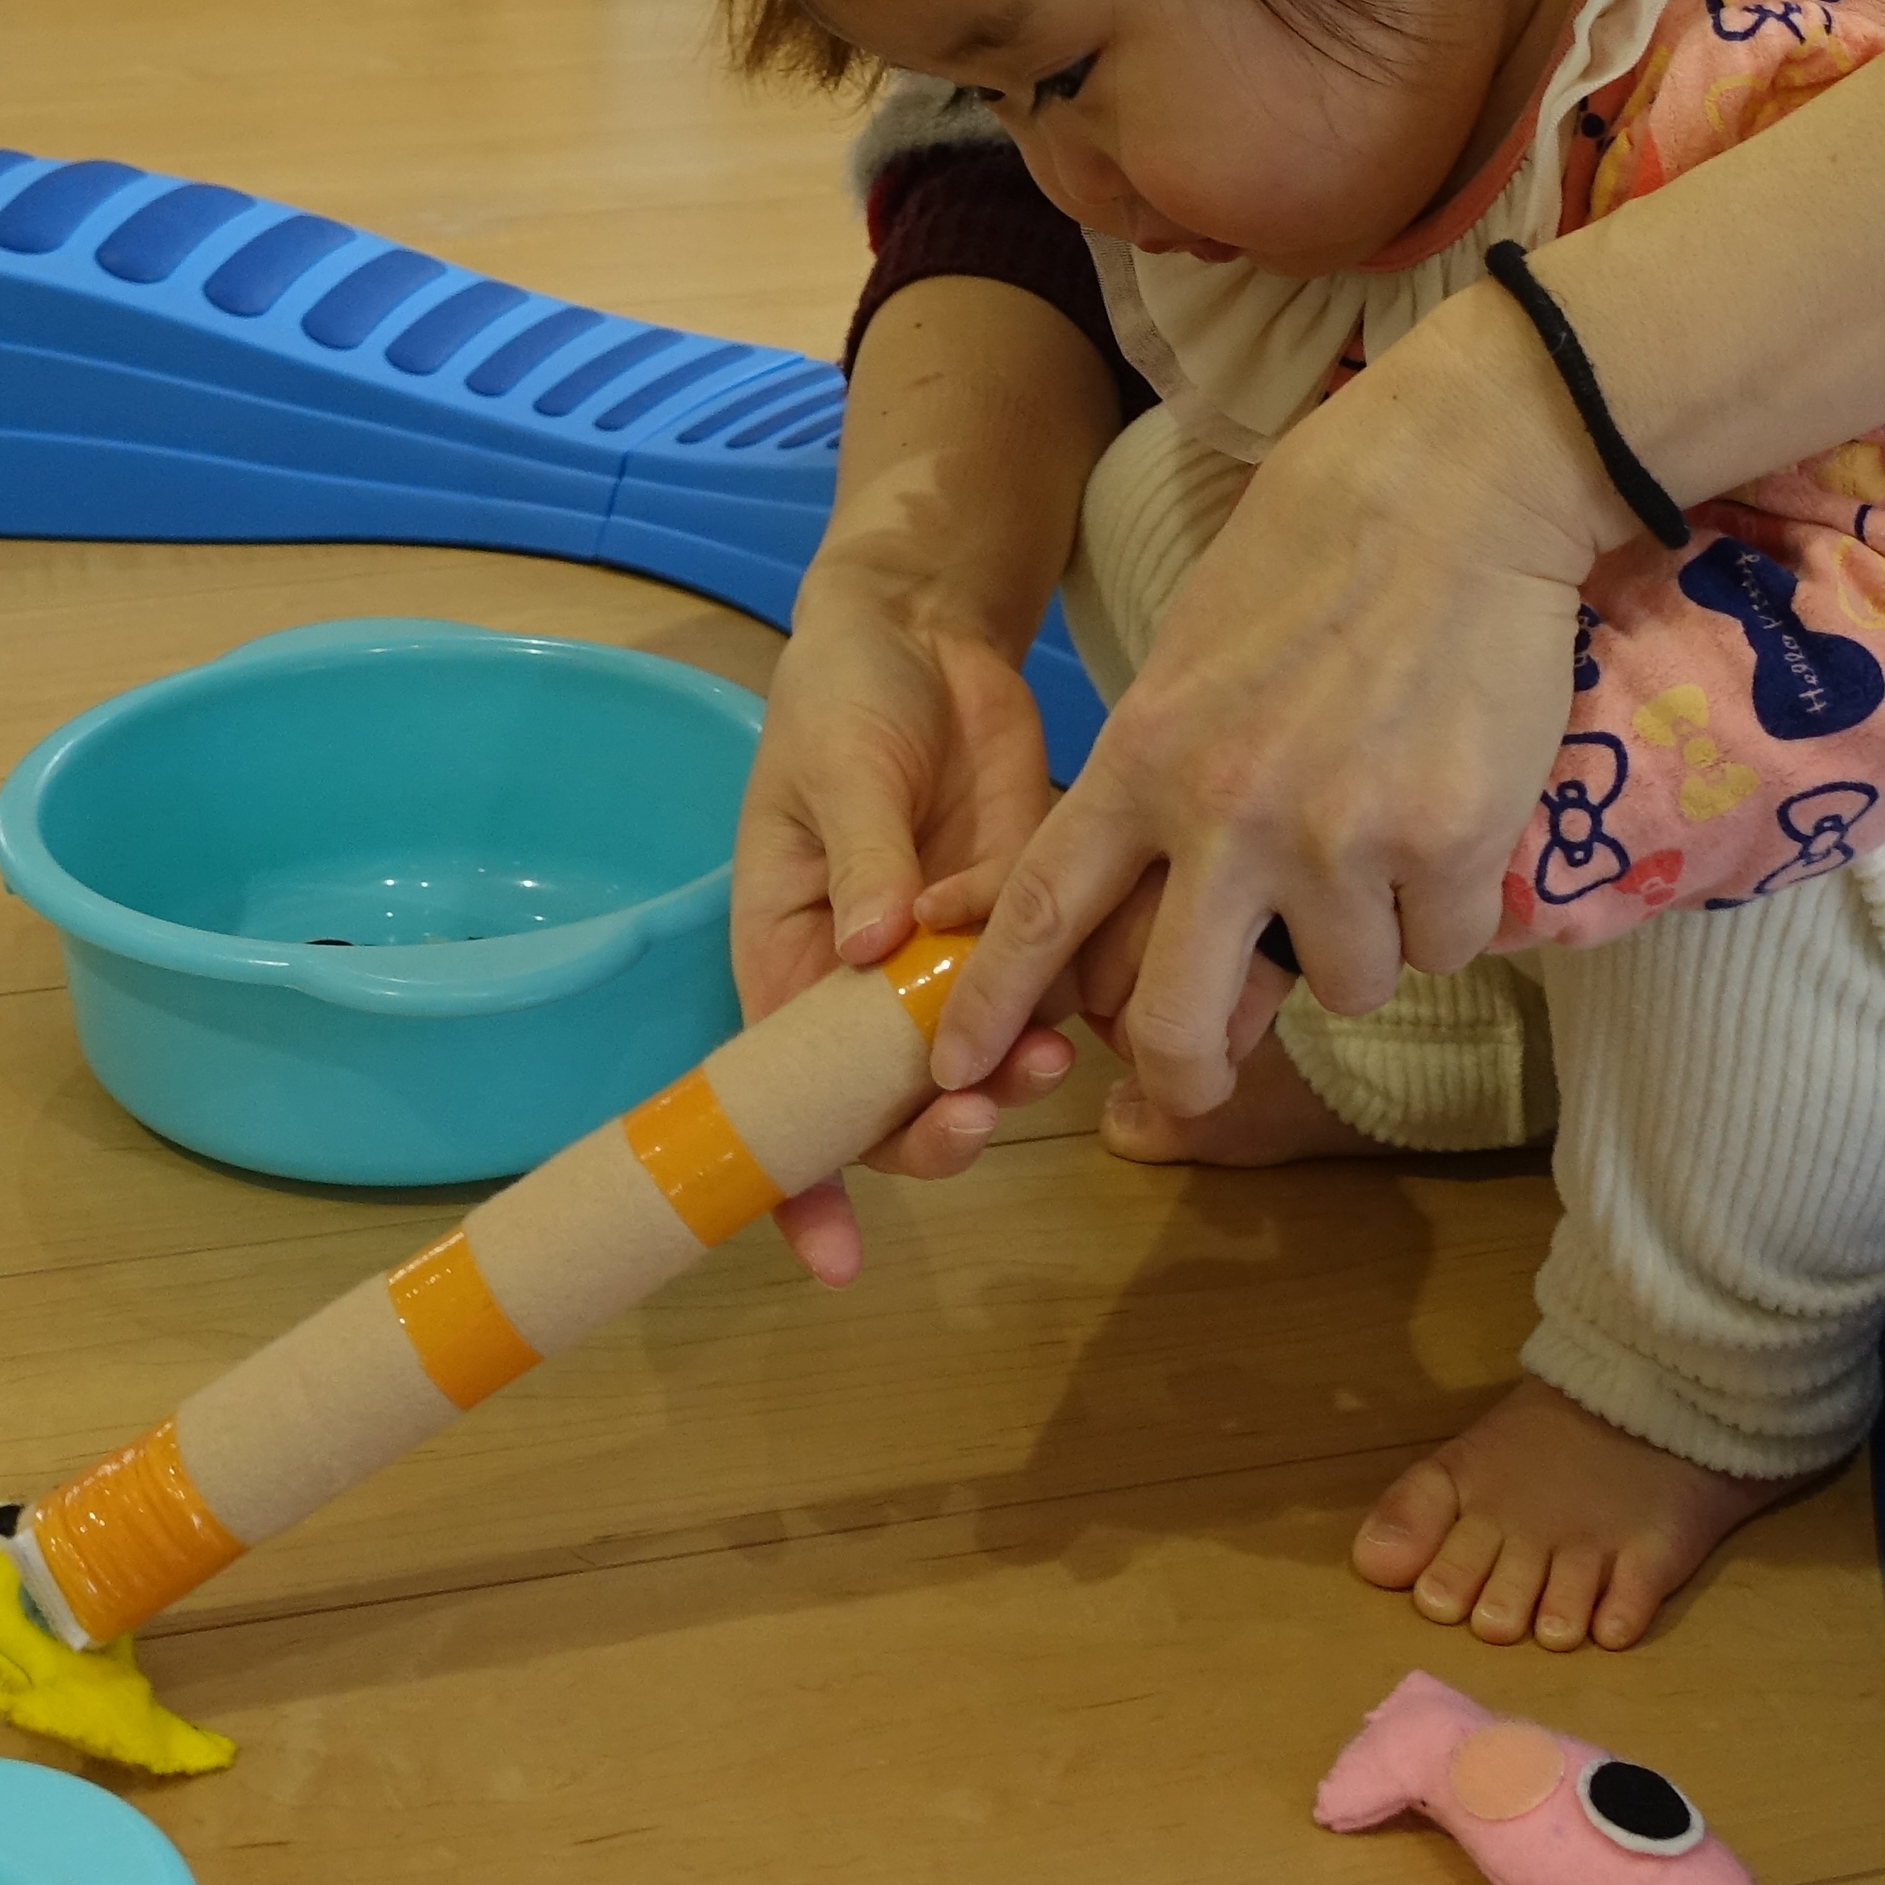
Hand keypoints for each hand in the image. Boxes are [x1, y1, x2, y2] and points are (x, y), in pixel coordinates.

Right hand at [734, 560, 1077, 1275]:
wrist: (928, 631)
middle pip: (893, 1106)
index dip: (800, 1186)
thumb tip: (872, 946)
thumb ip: (860, 857)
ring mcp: (951, 963)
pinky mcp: (1027, 925)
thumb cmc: (841, 698)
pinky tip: (1105, 965)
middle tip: (983, 1104)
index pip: (779, 1101)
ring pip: (983, 1063)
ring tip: (1053, 1042)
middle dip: (936, 1130)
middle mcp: (868, 986)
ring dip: (1016, 1073)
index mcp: (790, 960)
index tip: (835, 1253)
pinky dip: (1080, 998)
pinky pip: (1056, 990)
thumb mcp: (831, 767)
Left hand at [930, 300, 1602, 1121]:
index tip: (953, 1069)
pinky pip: (1440, 948)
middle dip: (1184, 1074)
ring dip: (1361, 951)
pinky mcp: (1448, 844)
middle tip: (1201, 1078)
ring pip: (1341, 988)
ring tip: (1382, 856)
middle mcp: (1227, 816)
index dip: (993, 1004)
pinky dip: (1446, 912)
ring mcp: (1340, 840)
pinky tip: (1450, 826)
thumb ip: (1162, 778)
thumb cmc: (1316, 553)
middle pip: (1173, 1017)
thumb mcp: (1191, 656)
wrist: (1454, 485)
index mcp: (1143, 760)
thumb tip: (1154, 894)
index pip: (1041, 911)